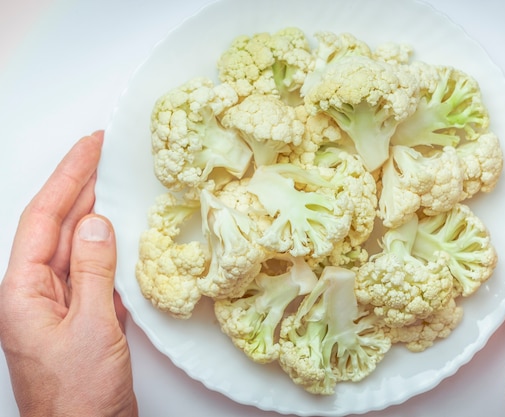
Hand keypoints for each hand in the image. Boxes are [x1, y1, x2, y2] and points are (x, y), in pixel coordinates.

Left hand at [0, 132, 137, 416]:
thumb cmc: (79, 397)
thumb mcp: (91, 328)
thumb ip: (92, 271)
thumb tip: (94, 222)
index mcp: (22, 292)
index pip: (42, 219)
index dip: (68, 177)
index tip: (90, 147)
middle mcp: (34, 294)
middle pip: (54, 227)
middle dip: (76, 186)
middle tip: (100, 151)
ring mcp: (57, 307)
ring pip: (73, 247)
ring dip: (91, 214)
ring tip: (108, 181)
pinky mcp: (80, 319)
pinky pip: (91, 272)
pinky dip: (106, 249)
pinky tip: (117, 235)